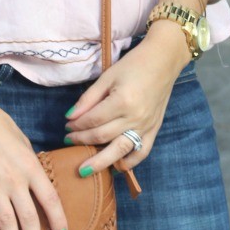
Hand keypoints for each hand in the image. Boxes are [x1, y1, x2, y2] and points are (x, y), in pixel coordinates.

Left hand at [63, 29, 188, 173]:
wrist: (163, 61)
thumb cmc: (133, 65)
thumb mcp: (107, 77)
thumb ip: (88, 98)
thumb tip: (69, 117)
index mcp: (122, 101)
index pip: (93, 120)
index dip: (77, 125)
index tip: (67, 125)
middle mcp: (135, 117)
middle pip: (103, 137)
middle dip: (82, 141)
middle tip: (68, 142)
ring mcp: (146, 126)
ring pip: (120, 150)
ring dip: (100, 161)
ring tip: (85, 169)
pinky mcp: (154, 130)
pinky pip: (141, 152)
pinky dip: (129, 163)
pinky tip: (115, 166)